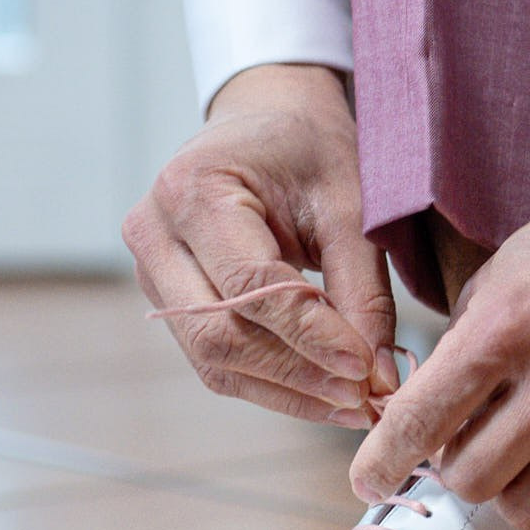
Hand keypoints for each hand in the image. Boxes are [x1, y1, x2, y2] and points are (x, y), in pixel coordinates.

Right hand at [123, 64, 398, 426]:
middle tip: (366, 401)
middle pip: (219, 334)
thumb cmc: (311, 152)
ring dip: (288, 393)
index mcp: (194, 189)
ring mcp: (150, 269)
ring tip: (355, 407)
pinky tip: (327, 396)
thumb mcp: (352, 205)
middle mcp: (154, 232)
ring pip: (213, 359)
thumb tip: (379, 377)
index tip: (368, 371)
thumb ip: (364, 291)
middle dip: (298, 376)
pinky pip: (214, 359)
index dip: (311, 337)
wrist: (267, 122)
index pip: (251, 286)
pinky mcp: (167, 298)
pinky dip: (273, 384)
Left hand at [351, 135, 529, 529]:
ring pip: (528, 506)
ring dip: (509, 484)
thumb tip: (428, 406)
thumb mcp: (506, 270)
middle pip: (470, 482)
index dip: (383, 462)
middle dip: (453, 468)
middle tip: (463, 442)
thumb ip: (465, 343)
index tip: (370, 479)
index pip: (421, 420)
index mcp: (507, 327)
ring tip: (518, 446)